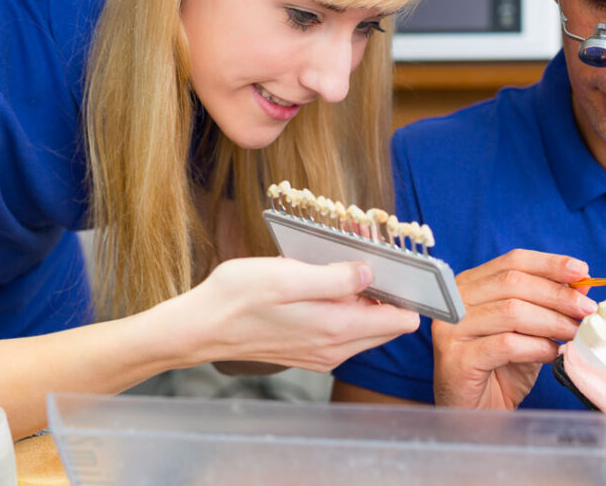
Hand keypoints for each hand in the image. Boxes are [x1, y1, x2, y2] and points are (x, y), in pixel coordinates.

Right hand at [171, 257, 419, 371]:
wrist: (199, 328)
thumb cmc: (237, 299)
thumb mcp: (287, 276)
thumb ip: (334, 278)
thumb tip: (369, 272)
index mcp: (336, 330)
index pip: (401, 320)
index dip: (407, 291)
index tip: (401, 265)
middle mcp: (335, 349)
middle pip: (386, 321)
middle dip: (384, 287)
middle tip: (367, 252)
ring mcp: (323, 352)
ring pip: (364, 323)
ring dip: (360, 293)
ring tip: (341, 260)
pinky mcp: (309, 349)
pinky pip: (341, 326)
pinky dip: (340, 303)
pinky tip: (321, 279)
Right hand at [431, 249, 596, 408]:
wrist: (475, 415)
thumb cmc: (500, 371)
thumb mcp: (528, 332)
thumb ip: (548, 305)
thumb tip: (581, 283)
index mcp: (469, 285)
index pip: (512, 261)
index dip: (549, 264)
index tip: (581, 270)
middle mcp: (455, 301)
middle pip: (513, 283)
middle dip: (557, 295)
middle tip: (587, 309)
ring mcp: (452, 329)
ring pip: (511, 311)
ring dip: (552, 322)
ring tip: (574, 334)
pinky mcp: (457, 358)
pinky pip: (506, 344)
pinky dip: (537, 347)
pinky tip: (552, 354)